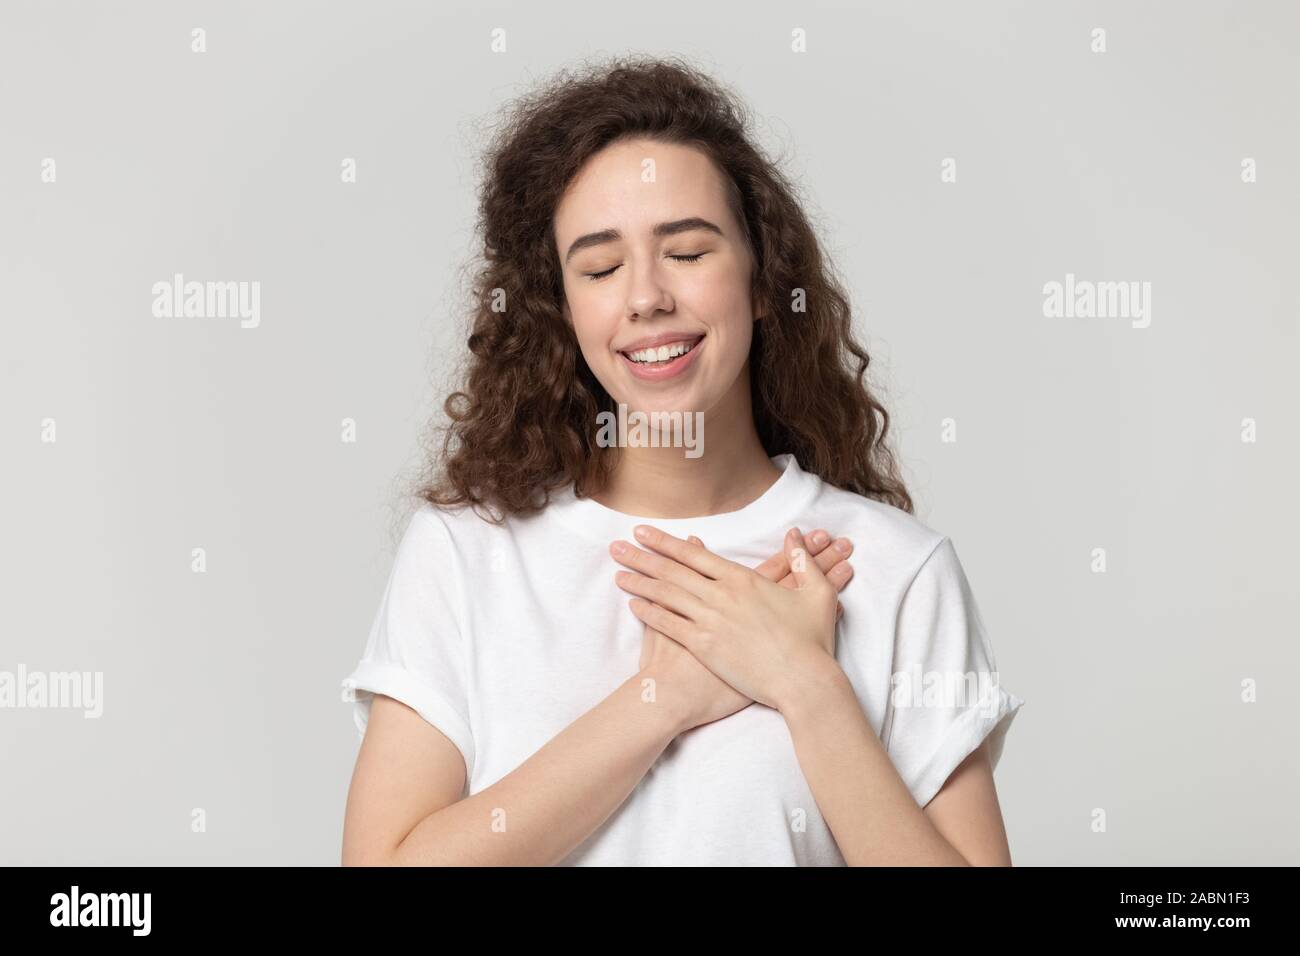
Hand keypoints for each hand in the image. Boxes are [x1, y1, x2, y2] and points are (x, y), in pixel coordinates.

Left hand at [615, 526, 844, 712]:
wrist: (802, 680)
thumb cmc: (811, 640)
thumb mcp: (816, 594)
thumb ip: (802, 561)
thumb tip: (795, 535)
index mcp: (742, 579)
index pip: (694, 555)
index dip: (665, 542)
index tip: (643, 532)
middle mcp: (721, 596)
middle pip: (672, 571)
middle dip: (642, 556)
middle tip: (617, 546)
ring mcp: (710, 621)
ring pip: (666, 596)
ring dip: (639, 583)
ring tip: (618, 573)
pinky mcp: (705, 647)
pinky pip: (670, 626)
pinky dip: (650, 614)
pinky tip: (634, 606)